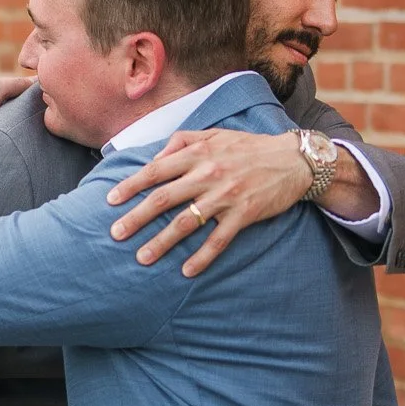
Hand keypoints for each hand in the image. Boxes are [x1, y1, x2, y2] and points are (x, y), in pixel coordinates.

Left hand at [106, 129, 313, 276]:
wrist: (293, 160)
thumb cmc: (249, 147)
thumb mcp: (214, 134)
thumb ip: (182, 141)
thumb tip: (154, 158)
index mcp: (198, 153)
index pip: (156, 171)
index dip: (131, 185)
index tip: (110, 201)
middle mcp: (208, 174)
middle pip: (164, 198)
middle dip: (136, 217)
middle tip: (115, 234)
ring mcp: (226, 195)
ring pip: (186, 222)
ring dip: (162, 242)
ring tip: (142, 258)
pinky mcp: (244, 214)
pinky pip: (219, 240)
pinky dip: (202, 257)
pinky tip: (186, 271)